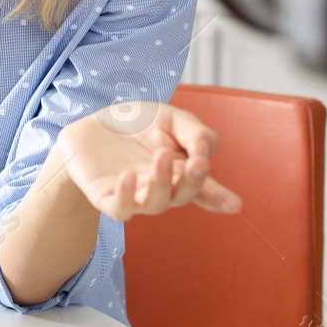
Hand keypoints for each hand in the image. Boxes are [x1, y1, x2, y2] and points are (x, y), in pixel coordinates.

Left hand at [54, 101, 242, 222]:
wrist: (93, 124)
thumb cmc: (137, 124)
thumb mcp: (171, 118)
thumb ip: (195, 132)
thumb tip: (207, 151)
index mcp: (181, 172)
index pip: (205, 189)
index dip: (218, 198)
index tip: (234, 204)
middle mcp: (162, 188)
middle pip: (183, 195)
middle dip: (194, 182)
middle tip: (197, 162)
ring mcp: (135, 195)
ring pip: (155, 203)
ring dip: (162, 182)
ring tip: (162, 155)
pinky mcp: (107, 198)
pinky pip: (120, 208)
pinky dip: (127, 196)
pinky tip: (128, 176)